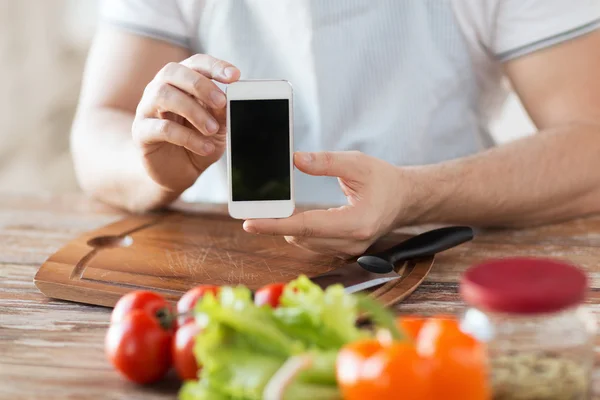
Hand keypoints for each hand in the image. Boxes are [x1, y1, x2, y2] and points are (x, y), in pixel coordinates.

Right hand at [132, 54, 239, 192]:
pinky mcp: (141, 132)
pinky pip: (162, 128)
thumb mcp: (216, 126)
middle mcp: (160, 89)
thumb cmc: (196, 142)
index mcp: (181, 81)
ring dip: (193, 111)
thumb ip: (221, 112)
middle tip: (221, 102)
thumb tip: (229, 100)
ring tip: (212, 129)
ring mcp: (147, 109)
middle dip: (201, 85)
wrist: (176, 172)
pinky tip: (205, 147)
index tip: (235, 76)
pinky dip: (187, 137)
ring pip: (164, 95)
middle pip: (174, 72)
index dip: (214, 66)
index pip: (195, 63)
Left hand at [243, 151, 413, 256]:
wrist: (405, 199)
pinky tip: (295, 217)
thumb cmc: (384, 179)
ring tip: (276, 209)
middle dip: (276, 224)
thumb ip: (326, 162)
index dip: (275, 225)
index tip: (250, 223)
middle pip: (301, 237)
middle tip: (254, 208)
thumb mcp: (357, 163)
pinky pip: (313, 243)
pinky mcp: (344, 250)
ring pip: (304, 242)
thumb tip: (295, 160)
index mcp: (357, 223)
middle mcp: (352, 242)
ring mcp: (349, 250)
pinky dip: (300, 230)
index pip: (307, 226)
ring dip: (288, 227)